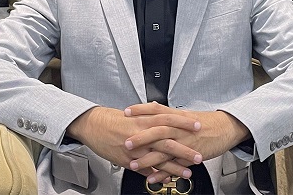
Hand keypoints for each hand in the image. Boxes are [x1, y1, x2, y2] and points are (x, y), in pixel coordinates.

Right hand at [65, 105, 200, 178]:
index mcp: (144, 119)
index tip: (199, 126)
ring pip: (158, 159)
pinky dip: (155, 175)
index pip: (169, 119)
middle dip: (184, 149)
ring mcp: (135, 148)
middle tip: (199, 155)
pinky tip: (165, 179)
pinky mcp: (127, 160)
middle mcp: (142, 134)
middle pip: (167, 142)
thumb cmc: (114, 119)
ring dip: (173, 167)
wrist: (94, 125)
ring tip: (186, 173)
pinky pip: (144, 169)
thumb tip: (163, 115)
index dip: (184, 122)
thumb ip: (150, 115)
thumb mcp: (134, 114)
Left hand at [124, 102, 250, 182]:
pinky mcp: (190, 155)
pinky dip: (163, 172)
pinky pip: (174, 164)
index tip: (127, 111)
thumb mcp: (186, 114)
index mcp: (177, 117)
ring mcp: (185, 141)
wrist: (225, 128)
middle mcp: (179, 128)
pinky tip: (152, 177)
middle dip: (141, 136)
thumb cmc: (206, 122)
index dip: (141, 110)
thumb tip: (153, 107)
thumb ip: (169, 113)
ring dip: (148, 158)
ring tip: (134, 164)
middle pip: (158, 130)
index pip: (156, 110)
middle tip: (126, 142)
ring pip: (164, 150)